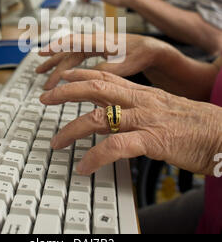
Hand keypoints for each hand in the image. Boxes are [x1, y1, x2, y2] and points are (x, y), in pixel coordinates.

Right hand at [36, 33, 164, 89]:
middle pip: (67, 50)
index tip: (42, 52)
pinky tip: (61, 71)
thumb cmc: (140, 54)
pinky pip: (76, 56)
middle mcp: (94, 41)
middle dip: (52, 62)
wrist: (151, 48)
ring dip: (57, 63)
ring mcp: (94, 45)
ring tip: (42, 72)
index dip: (56, 46)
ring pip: (70, 53)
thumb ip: (103, 69)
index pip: (72, 41)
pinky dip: (67, 63)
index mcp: (99, 41)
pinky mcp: (97, 50)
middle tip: (39, 75)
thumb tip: (84, 77)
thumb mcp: (124, 65)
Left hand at [40, 69, 221, 176]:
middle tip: (45, 97)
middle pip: (95, 87)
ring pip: (99, 116)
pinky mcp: (153, 139)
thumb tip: (114, 117)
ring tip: (56, 142)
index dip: (81, 74)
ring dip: (71, 129)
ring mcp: (145, 119)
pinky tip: (84, 166)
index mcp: (143, 93)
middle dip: (66, 91)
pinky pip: (116, 146)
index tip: (62, 76)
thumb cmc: (196, 125)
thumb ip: (137, 110)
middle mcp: (140, 101)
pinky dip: (96, 156)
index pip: (105, 76)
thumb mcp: (163, 110)